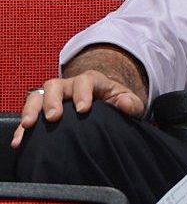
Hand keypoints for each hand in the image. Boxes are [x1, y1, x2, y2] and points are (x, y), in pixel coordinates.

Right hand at [11, 70, 144, 148]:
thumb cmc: (118, 103)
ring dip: (31, 109)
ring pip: (38, 95)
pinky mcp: (44, 110)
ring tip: (29, 125)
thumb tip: (124, 104)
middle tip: (53, 117)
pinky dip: (22, 127)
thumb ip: (131, 103)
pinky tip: (20, 140)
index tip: (83, 110)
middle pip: (56, 85)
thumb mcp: (130, 102)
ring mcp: (55, 97)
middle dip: (53, 101)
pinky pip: (29, 114)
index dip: (82, 94)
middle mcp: (70, 86)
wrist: (107, 105)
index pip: (85, 81)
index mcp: (92, 81)